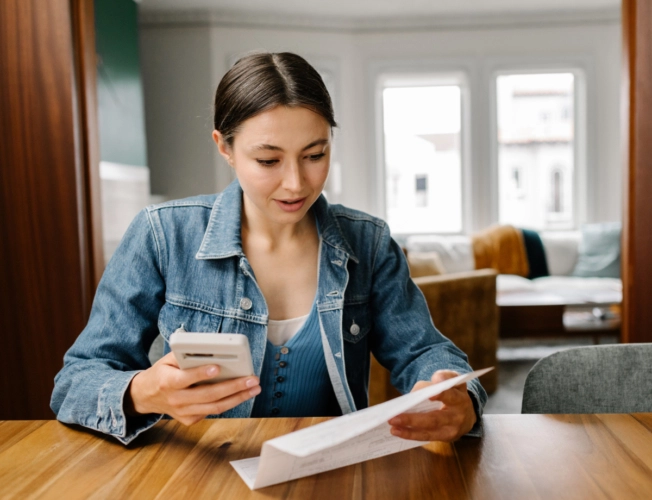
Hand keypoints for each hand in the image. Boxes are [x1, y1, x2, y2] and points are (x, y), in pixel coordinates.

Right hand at [125, 352, 260, 425]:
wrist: (146, 396)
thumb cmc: (162, 373)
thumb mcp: (167, 360)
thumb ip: (185, 354)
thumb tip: (209, 349)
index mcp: (167, 382)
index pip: (186, 379)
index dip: (201, 374)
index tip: (217, 367)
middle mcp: (176, 400)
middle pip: (208, 395)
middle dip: (233, 387)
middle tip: (251, 379)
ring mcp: (183, 412)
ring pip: (215, 407)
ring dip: (238, 398)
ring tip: (254, 388)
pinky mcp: (189, 420)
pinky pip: (213, 411)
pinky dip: (229, 402)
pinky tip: (242, 394)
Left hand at [388, 370, 475, 441]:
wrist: (466, 412)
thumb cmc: (453, 392)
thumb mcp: (451, 380)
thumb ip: (439, 378)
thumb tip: (419, 391)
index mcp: (460, 398)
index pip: (451, 396)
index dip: (442, 394)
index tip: (431, 393)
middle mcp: (458, 417)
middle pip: (435, 419)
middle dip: (414, 419)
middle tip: (394, 417)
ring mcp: (452, 430)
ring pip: (429, 431)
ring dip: (408, 430)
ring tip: (392, 425)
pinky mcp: (445, 438)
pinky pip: (426, 437)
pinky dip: (411, 434)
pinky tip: (397, 431)